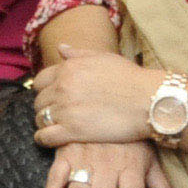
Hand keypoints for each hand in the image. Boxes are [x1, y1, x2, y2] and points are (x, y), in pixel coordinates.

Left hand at [30, 44, 157, 147]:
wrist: (148, 100)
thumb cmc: (131, 78)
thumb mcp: (104, 58)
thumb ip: (78, 54)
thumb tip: (61, 47)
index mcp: (68, 68)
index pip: (40, 80)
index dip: (45, 90)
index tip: (52, 97)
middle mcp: (62, 87)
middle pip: (39, 101)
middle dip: (45, 107)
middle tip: (56, 114)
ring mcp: (65, 109)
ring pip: (40, 118)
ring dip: (44, 123)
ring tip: (54, 127)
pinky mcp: (72, 131)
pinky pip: (45, 137)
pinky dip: (43, 139)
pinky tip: (49, 140)